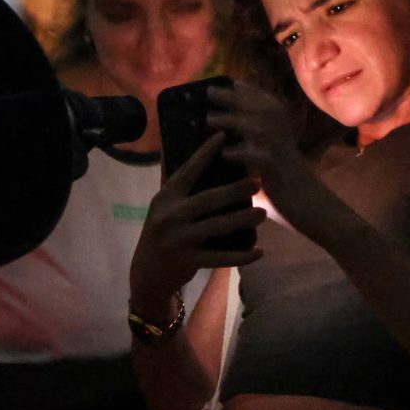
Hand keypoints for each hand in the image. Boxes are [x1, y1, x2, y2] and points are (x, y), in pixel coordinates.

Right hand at [129, 132, 264, 307]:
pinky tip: (259, 252)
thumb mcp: (162, 207)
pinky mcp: (188, 261)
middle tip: (257, 182)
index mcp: (166, 198)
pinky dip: (241, 256)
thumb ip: (177, 185)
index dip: (205, 153)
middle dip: (234, 190)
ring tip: (262, 214)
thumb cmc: (161, 233)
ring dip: (242, 220)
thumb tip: (187, 150)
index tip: (223, 136)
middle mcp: (170, 216)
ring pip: (216, 227)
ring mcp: (179, 239)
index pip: (187, 171)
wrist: (147, 273)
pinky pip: (219, 258)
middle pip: (207, 199)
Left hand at [207, 80, 330, 230]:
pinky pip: (263, 159)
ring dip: (234, 120)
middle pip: (262, 109)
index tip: (231, 82)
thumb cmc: (292, 196)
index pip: (267, 105)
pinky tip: (226, 153)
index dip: (251, 92)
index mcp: (283, 137)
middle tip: (210, 91)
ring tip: (209, 119)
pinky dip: (244, 153)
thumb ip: (254, 159)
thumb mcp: (270, 172)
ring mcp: (284, 155)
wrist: (318, 214)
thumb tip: (228, 152)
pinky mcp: (281, 174)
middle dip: (235, 98)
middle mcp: (284, 140)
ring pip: (260, 128)